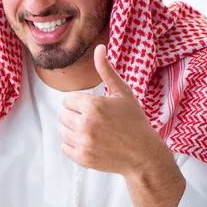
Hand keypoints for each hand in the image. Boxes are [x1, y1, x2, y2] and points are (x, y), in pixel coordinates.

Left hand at [57, 44, 169, 176]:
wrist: (144, 155)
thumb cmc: (134, 121)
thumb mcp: (123, 93)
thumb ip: (106, 70)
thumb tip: (99, 47)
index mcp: (93, 105)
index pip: (67, 99)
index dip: (79, 103)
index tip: (93, 108)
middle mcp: (86, 123)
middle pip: (62, 114)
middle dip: (75, 115)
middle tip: (93, 121)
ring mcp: (84, 142)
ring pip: (62, 131)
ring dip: (73, 130)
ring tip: (91, 132)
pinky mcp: (83, 158)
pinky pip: (64, 147)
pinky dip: (74, 145)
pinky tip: (90, 143)